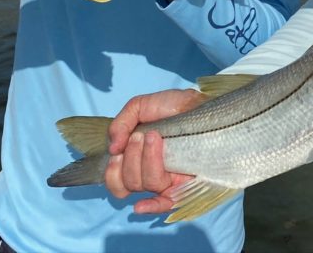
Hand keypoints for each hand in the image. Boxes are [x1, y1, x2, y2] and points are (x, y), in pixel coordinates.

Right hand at [104, 88, 207, 210]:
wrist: (200, 104)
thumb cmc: (173, 107)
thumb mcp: (140, 107)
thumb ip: (120, 124)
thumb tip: (113, 148)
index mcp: (137, 159)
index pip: (117, 181)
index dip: (112, 172)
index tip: (118, 151)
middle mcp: (150, 173)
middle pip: (129, 183)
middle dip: (131, 158)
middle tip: (140, 136)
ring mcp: (168, 180)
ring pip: (146, 184)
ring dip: (146, 161)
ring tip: (154, 137)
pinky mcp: (185, 184)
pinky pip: (166, 203)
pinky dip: (151, 207)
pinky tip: (140, 206)